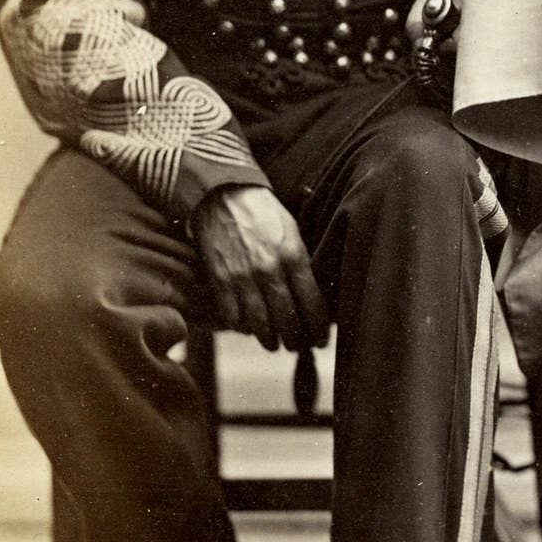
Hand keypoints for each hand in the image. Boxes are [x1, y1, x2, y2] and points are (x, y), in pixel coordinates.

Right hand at [194, 183, 329, 351]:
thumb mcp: (292, 231)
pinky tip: (247, 328)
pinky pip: (232, 317)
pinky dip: (241, 327)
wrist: (223, 195)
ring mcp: (242, 277)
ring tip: (274, 343)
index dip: (318, 327)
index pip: (312, 302)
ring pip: (259, 324)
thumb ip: (301, 262)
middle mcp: (269, 269)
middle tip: (298, 346)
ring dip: (268, 339)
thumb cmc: (263, 213)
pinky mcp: (219, 280)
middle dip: (295, 339)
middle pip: (287, 319)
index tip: (321, 339)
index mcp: (293, 254)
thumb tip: (312, 294)